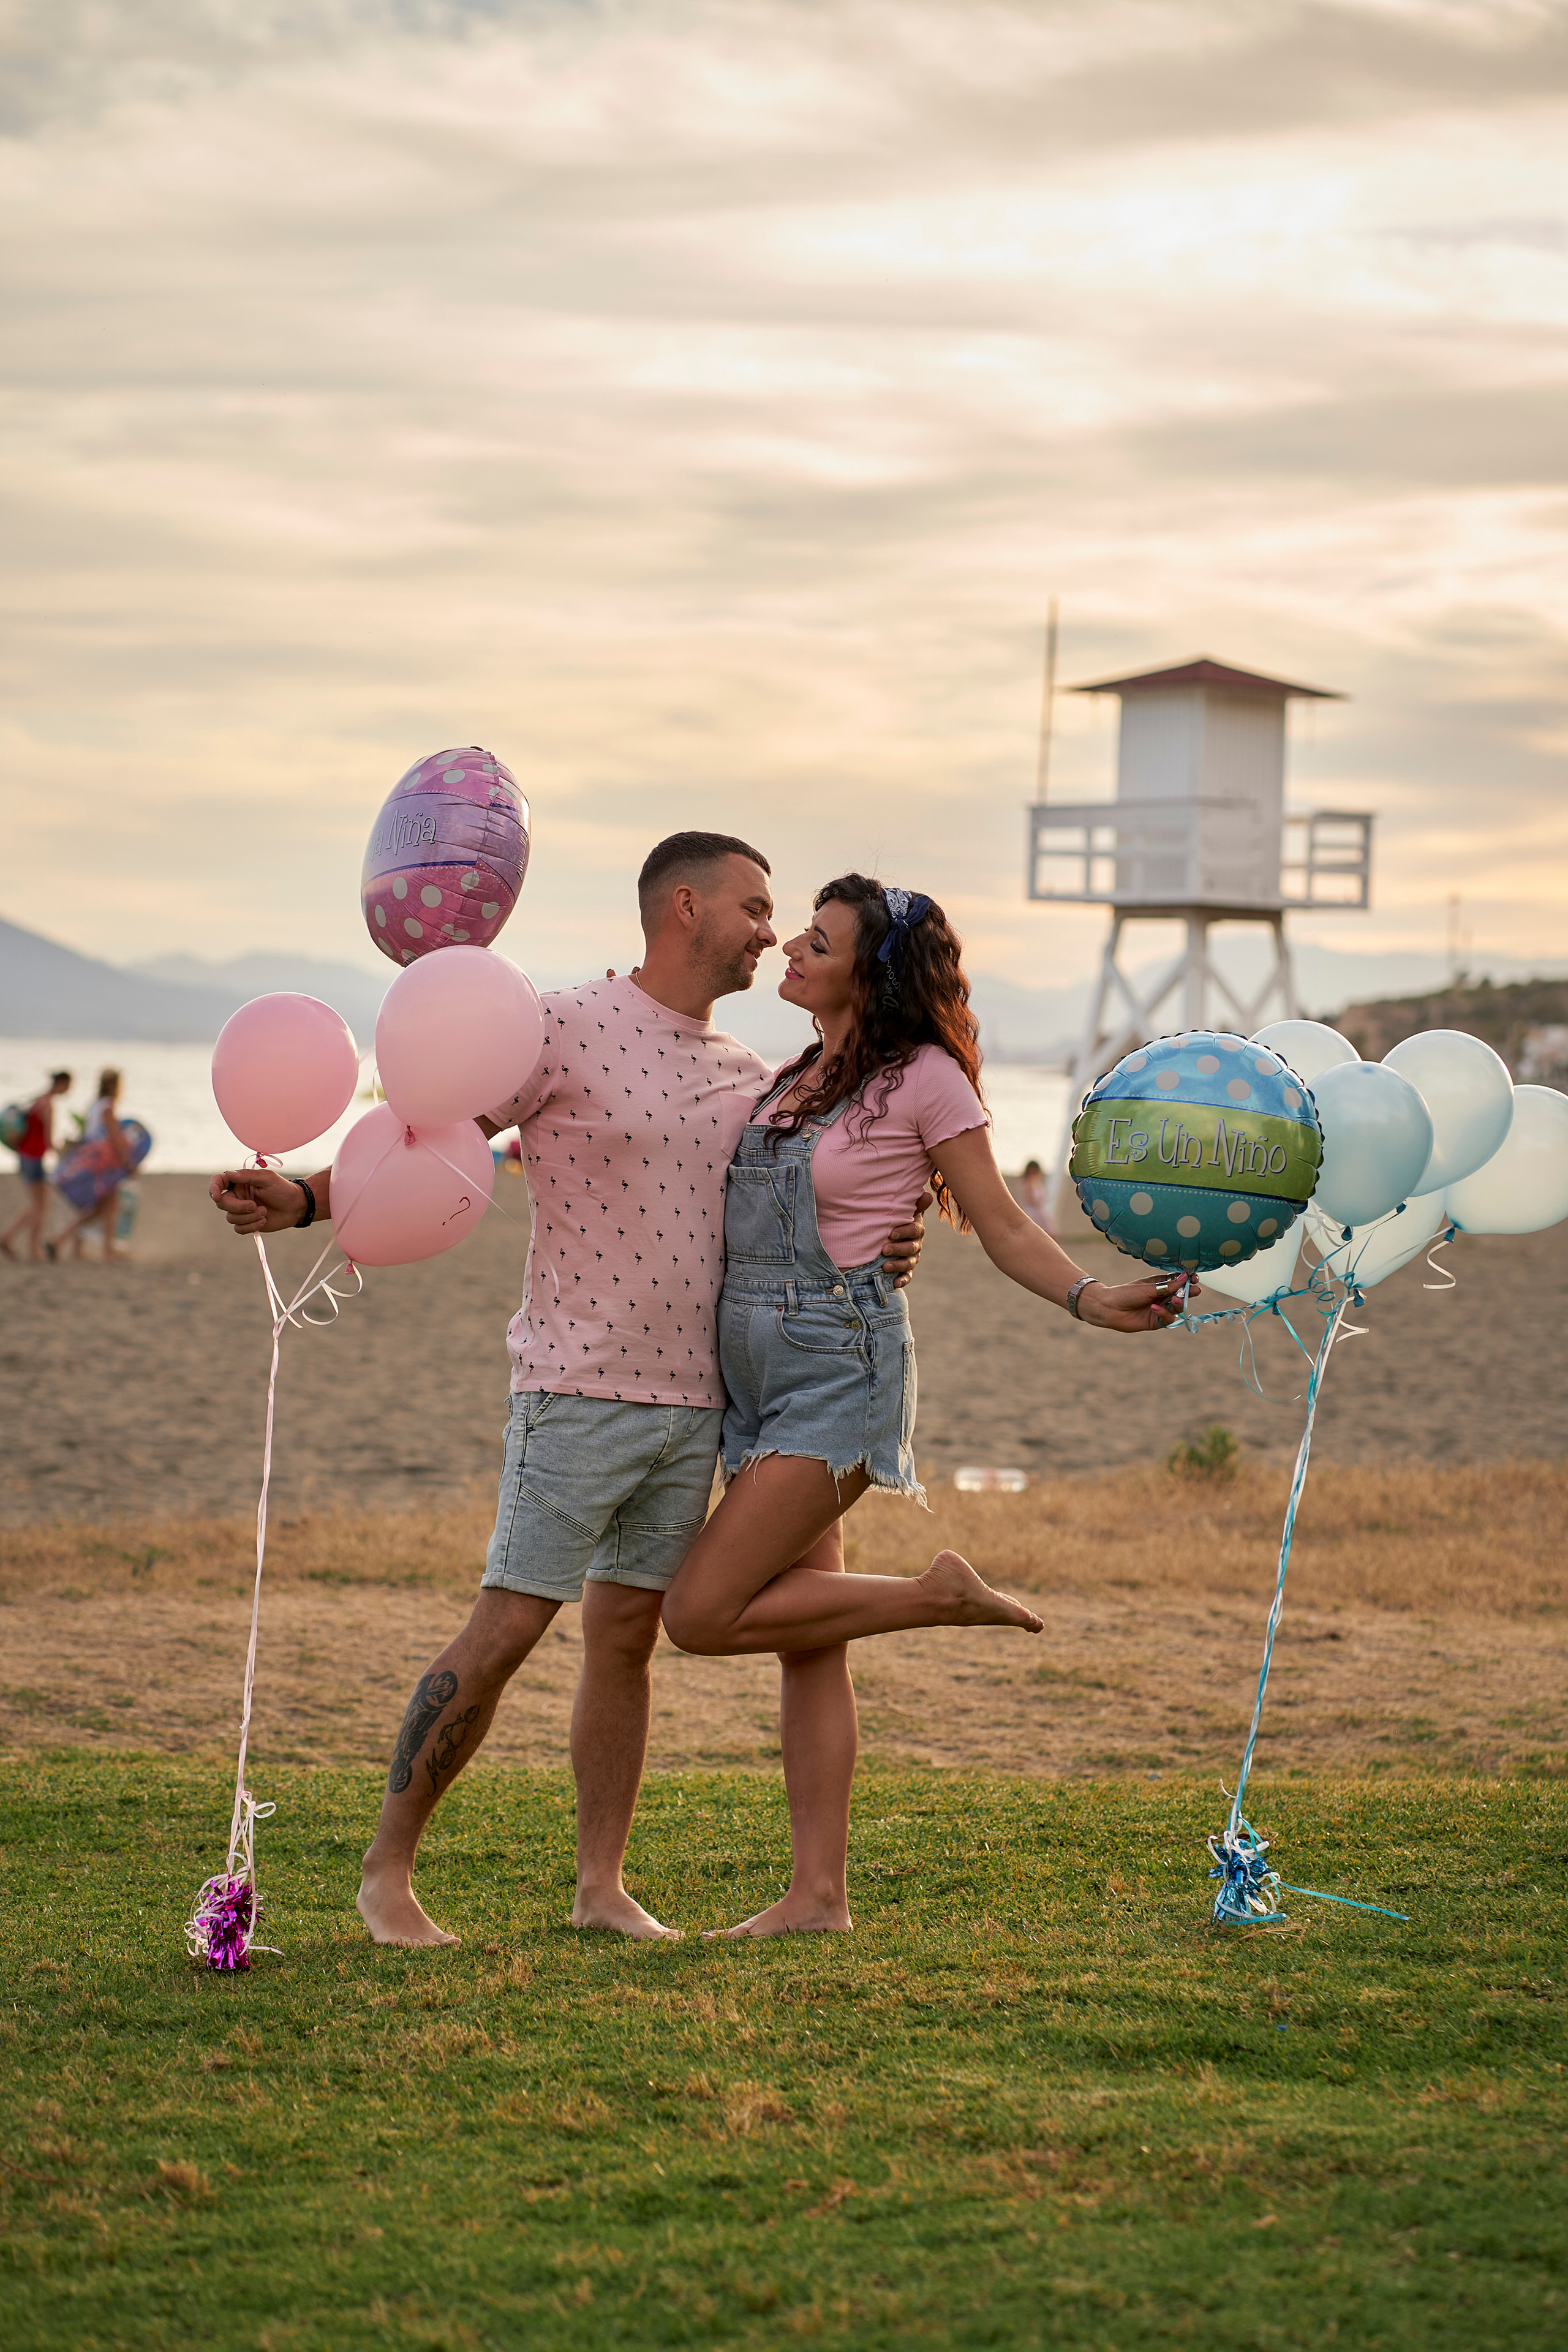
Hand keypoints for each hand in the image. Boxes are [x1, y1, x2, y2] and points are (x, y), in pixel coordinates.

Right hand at [210, 1168, 305, 1235]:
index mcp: (239, 1182)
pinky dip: (251, 1226)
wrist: (295, 1206)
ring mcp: (240, 1210)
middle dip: (238, 1207)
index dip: (213, 1188)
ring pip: (231, 1218)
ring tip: (264, 1212)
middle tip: (255, 1206)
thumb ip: (248, 1176)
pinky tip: (264, 1220)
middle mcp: (237, 1196)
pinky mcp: (246, 1223)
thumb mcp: (268, 1178)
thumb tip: (228, 1174)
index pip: (218, 1181)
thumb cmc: (283, 1189)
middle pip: (222, 1204)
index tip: (217, 1196)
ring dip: (249, 1217)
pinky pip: (238, 1229)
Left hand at [882, 1189, 932, 1290]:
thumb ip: (915, 1205)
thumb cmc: (898, 1219)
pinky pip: (907, 1276)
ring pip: (908, 1263)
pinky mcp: (907, 1270)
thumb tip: (926, 1195)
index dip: (904, 1232)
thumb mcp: (905, 1211)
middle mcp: (916, 1244)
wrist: (892, 1234)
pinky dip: (902, 1280)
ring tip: (884, 1266)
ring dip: (897, 1265)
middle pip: (911, 1248)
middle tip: (884, 1250)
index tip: (891, 1233)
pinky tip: (895, 1283)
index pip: (914, 1230)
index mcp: (916, 1229)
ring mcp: (912, 1258)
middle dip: (898, 1249)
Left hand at [1079, 1269, 1200, 1331]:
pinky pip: (1166, 1319)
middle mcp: (1160, 1297)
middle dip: (1188, 1293)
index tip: (1195, 1278)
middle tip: (1195, 1291)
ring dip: (1178, 1304)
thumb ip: (1167, 1286)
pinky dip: (1163, 1314)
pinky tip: (1155, 1309)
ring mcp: (1158, 1310)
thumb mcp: (1148, 1288)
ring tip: (1176, 1300)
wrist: (1108, 1307)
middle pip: (1180, 1296)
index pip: (1177, 1282)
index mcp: (1159, 1284)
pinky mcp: (1154, 1322)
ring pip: (1176, 1309)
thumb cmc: (1125, 1293)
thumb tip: (1185, 1277)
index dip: (1186, 1281)